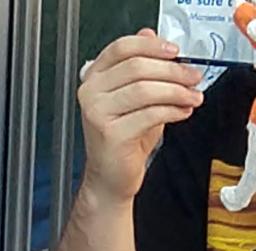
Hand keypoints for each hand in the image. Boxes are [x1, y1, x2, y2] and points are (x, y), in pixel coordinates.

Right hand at [78, 31, 202, 204]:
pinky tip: (183, 112)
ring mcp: (97, 114)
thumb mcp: (136, 97)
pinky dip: (172, 111)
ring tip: (193, 98)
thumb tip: (151, 37)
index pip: (122, 48)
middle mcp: (90, 94)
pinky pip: (149, 114)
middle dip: (173, 71)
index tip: (176, 52)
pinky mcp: (110, 134)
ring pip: (145, 89)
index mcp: (94, 78)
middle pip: (137, 67)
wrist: (111, 178)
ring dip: (177, 92)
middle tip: (193, 77)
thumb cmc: (124, 140)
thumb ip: (143, 66)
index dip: (152, 46)